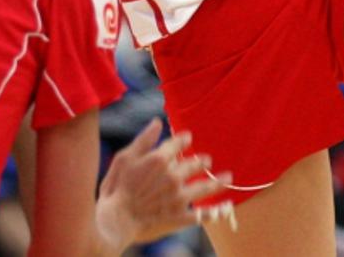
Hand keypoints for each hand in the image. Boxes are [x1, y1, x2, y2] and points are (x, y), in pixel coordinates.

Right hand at [94, 119, 231, 249]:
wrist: (115, 221)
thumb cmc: (115, 188)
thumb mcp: (124, 158)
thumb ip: (144, 140)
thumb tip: (158, 122)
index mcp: (160, 159)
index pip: (179, 143)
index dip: (184, 139)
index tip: (188, 138)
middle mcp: (174, 176)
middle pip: (196, 163)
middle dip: (203, 161)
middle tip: (207, 161)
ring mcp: (179, 197)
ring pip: (205, 187)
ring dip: (218, 182)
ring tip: (228, 177)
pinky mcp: (180, 217)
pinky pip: (201, 215)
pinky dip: (213, 213)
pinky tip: (221, 210)